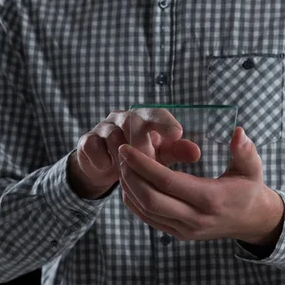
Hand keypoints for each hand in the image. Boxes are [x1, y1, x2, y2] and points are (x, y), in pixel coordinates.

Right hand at [69, 108, 200, 199]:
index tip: (178, 134)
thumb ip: (177, 151)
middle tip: (150, 162)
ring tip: (129, 171)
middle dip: (142, 143)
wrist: (104, 165)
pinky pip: (94, 147)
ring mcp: (103, 128)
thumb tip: (196, 152)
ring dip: (122, 155)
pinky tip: (109, 170)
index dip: (166, 122)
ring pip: (113, 135)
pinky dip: (103, 160)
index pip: (156, 114)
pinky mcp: (87, 141)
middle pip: (133, 121)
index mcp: (145, 118)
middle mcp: (123, 118)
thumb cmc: (139, 156)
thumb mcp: (160, 155)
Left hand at [118, 127, 284, 244]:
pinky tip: (131, 183)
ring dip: (130, 188)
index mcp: (210, 198)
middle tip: (121, 154)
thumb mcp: (252, 168)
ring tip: (123, 165)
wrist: (252, 221)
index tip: (128, 148)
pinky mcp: (179, 234)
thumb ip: (245, 150)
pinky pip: (149, 219)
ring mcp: (185, 229)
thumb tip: (238, 132)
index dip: (144, 165)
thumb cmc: (249, 189)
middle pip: (150, 199)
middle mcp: (195, 218)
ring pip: (146, 211)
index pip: (168, 182)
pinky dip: (135, 201)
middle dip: (131, 176)